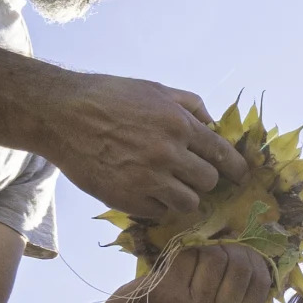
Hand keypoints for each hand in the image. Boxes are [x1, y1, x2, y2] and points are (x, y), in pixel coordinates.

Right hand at [46, 72, 249, 225]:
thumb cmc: (108, 97)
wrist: (62, 116)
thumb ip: (190, 104)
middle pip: (208, 182)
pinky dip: (159, 205)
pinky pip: (160, 213)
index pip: (222, 154)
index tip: (240, 176)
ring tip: (169, 186)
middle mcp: (168, 153)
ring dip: (184, 196)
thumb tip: (214, 124)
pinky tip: (146, 190)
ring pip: (189, 203)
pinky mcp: (128, 199)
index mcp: (178, 123)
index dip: (236, 168)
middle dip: (203, 179)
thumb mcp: (154, 89)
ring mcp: (148, 179)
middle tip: (191, 174)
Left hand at [90, 244, 272, 302]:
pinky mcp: (168, 296)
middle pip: (239, 265)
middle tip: (212, 250)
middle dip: (227, 248)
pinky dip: (181, 252)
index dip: (252, 257)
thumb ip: (235, 294)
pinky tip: (173, 266)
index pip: (261, 281)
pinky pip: (188, 255)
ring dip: (202, 250)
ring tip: (190, 262)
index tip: (237, 251)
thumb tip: (255, 247)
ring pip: (214, 256)